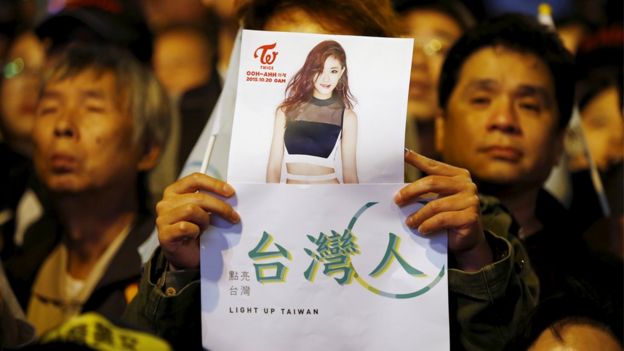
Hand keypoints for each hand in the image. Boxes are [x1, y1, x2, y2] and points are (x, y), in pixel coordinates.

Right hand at [156, 173, 239, 269]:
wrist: (186, 256)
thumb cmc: (196, 231)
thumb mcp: (204, 211)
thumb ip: (211, 201)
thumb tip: (230, 196)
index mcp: (175, 191)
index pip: (195, 179)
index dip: (214, 184)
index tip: (231, 192)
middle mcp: (166, 202)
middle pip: (198, 197)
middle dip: (220, 207)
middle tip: (234, 216)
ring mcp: (162, 218)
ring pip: (191, 210)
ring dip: (205, 220)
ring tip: (206, 227)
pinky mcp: (164, 234)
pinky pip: (185, 227)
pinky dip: (195, 231)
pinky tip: (195, 236)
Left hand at [394, 149, 491, 271]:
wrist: (467, 241)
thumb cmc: (448, 218)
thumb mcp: (437, 200)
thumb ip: (426, 192)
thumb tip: (399, 190)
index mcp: (458, 175)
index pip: (433, 166)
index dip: (417, 159)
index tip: (402, 152)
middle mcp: (467, 184)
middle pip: (432, 182)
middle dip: (411, 191)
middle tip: (397, 200)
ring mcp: (471, 200)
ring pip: (435, 205)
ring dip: (418, 215)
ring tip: (409, 223)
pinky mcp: (471, 216)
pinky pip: (442, 219)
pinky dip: (428, 225)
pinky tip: (421, 229)